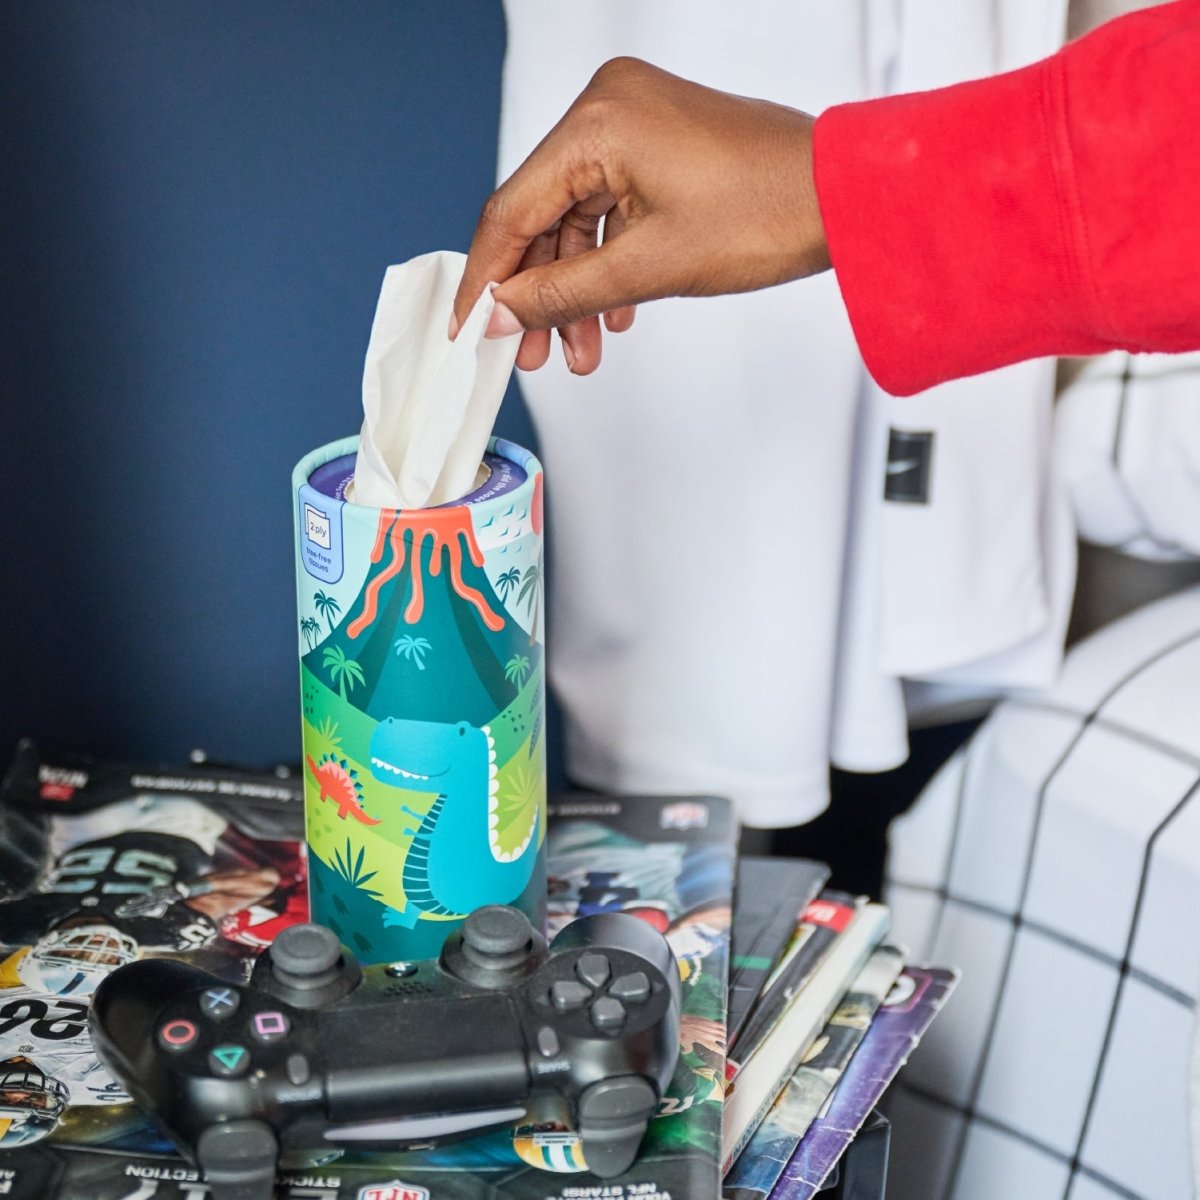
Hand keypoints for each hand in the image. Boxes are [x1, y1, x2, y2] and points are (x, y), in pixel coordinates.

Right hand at [452, 57, 829, 374]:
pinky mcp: (659, 142)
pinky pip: (611, 207)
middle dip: (538, 294)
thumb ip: (563, 294)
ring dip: (577, 290)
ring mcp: (636, 121)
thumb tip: (501, 314)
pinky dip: (608, 263)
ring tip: (582, 352)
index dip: (486, 278)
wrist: (845, 198)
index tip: (465, 328)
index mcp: (599, 121)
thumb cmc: (766, 214)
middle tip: (530, 355)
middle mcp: (609, 107)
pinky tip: (616, 315)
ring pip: (577, 219)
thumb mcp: (651, 268)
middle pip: (542, 215)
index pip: (512, 209)